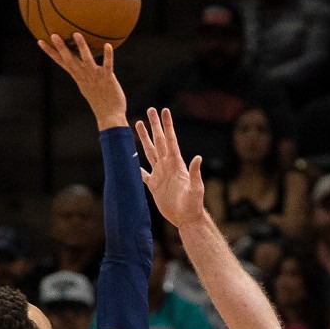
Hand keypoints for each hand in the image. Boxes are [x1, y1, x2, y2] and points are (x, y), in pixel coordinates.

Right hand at [36, 33, 127, 130]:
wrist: (109, 116)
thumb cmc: (99, 100)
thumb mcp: (86, 85)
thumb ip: (82, 73)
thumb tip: (78, 64)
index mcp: (78, 76)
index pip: (61, 62)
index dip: (50, 52)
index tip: (40, 41)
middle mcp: (84, 75)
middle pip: (70, 60)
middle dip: (61, 47)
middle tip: (53, 35)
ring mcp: (95, 77)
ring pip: (87, 60)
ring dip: (81, 47)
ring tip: (76, 34)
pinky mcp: (107, 79)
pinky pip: (107, 65)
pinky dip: (108, 56)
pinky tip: (107, 45)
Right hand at [136, 106, 206, 229]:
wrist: (186, 219)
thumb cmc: (193, 205)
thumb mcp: (196, 189)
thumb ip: (195, 174)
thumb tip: (198, 158)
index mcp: (176, 164)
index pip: (170, 140)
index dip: (167, 125)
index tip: (164, 110)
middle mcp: (167, 166)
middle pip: (158, 141)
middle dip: (154, 125)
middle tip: (150, 109)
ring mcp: (160, 175)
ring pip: (149, 152)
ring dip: (144, 138)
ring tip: (138, 124)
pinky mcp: (154, 186)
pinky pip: (143, 173)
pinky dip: (136, 166)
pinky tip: (132, 159)